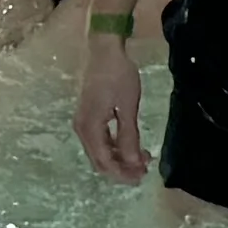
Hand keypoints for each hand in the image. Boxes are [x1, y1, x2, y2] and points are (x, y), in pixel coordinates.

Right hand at [74, 26, 149, 184]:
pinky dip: (115, 147)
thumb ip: (129, 136)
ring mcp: (84, 123)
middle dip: (122, 169)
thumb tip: (133, 163)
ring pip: (100, 152)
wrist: (105, 50)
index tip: (141, 177)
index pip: (104, 162)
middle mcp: (82, 129)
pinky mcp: (89, 117)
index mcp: (90, 128)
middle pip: (100, 161)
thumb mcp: (127, 107)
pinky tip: (132, 146)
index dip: (122, 173)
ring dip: (120, 159)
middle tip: (144, 170)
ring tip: (143, 159)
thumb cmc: (118, 76)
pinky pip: (101, 140)